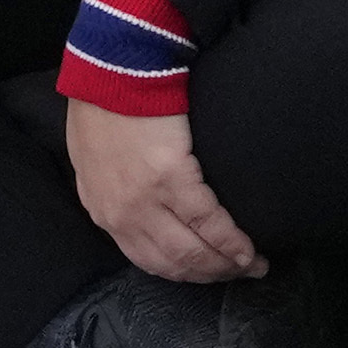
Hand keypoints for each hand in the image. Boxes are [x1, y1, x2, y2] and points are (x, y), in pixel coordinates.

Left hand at [69, 100, 264, 284]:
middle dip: (209, 275)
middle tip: (240, 275)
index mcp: (106, 210)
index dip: (182, 272)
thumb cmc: (104, 106)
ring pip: (191, 252)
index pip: (146, 258)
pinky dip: (232, 242)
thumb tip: (139, 202)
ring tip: (252, 265)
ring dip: (225, 265)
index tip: (208, 274)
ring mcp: (147, 201)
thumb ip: (114, 189)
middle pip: (172, 262)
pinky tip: (249, 249)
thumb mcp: (95, 159)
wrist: (111, 72)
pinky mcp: (172, 179)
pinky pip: (208, 222)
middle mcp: (123, 216)